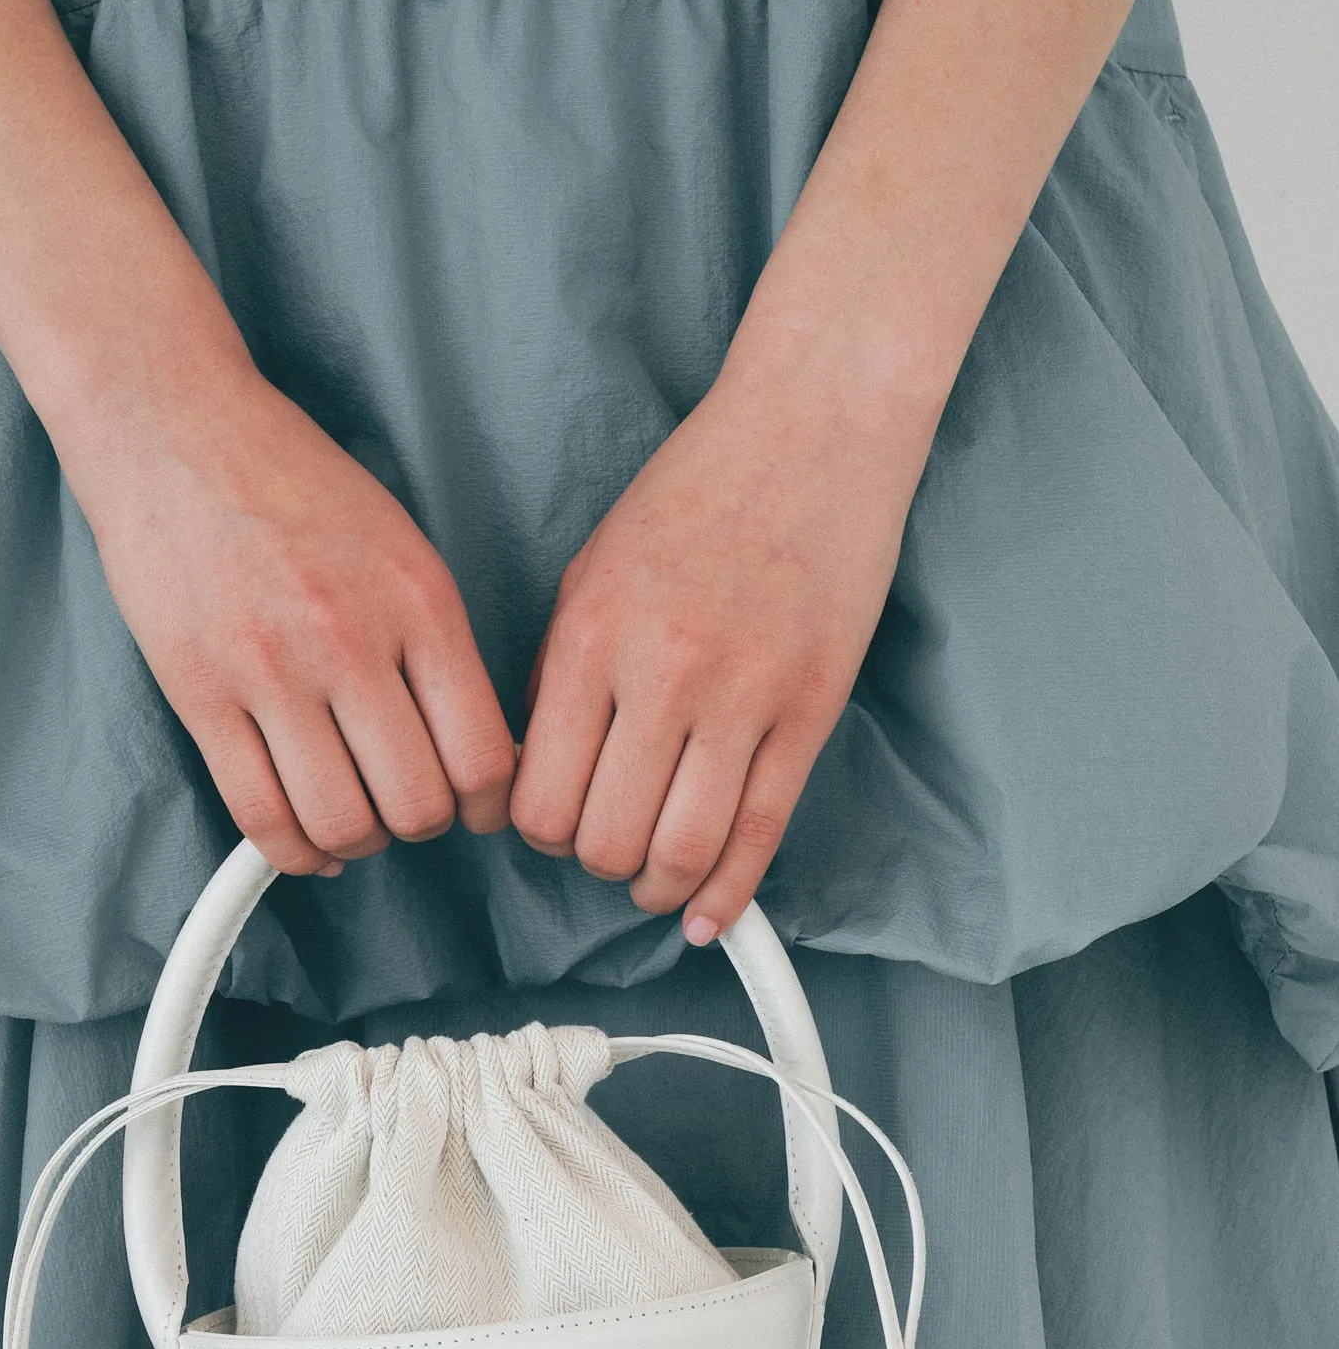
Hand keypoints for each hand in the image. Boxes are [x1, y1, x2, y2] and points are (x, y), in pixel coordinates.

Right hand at [68, 354, 515, 875]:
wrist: (175, 428)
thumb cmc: (294, 486)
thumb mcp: (401, 548)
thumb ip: (440, 649)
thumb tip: (478, 754)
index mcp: (418, 603)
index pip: (482, 757)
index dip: (487, 807)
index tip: (472, 808)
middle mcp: (350, 641)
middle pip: (417, 805)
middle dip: (421, 826)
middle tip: (405, 807)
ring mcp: (271, 671)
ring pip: (343, 822)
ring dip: (358, 841)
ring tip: (353, 816)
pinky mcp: (200, 694)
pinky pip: (260, 816)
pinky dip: (293, 851)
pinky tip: (306, 840)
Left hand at [511, 340, 939, 937]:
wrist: (811, 430)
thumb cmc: (696, 495)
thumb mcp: (591, 571)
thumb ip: (562, 675)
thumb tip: (540, 775)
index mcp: (591, 638)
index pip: (539, 798)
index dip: (538, 833)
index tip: (553, 824)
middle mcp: (662, 676)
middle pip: (604, 839)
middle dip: (596, 862)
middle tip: (605, 847)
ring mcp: (742, 698)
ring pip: (680, 853)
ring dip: (657, 886)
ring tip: (653, 877)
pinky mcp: (808, 712)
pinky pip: (759, 834)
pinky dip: (729, 896)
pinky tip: (707, 918)